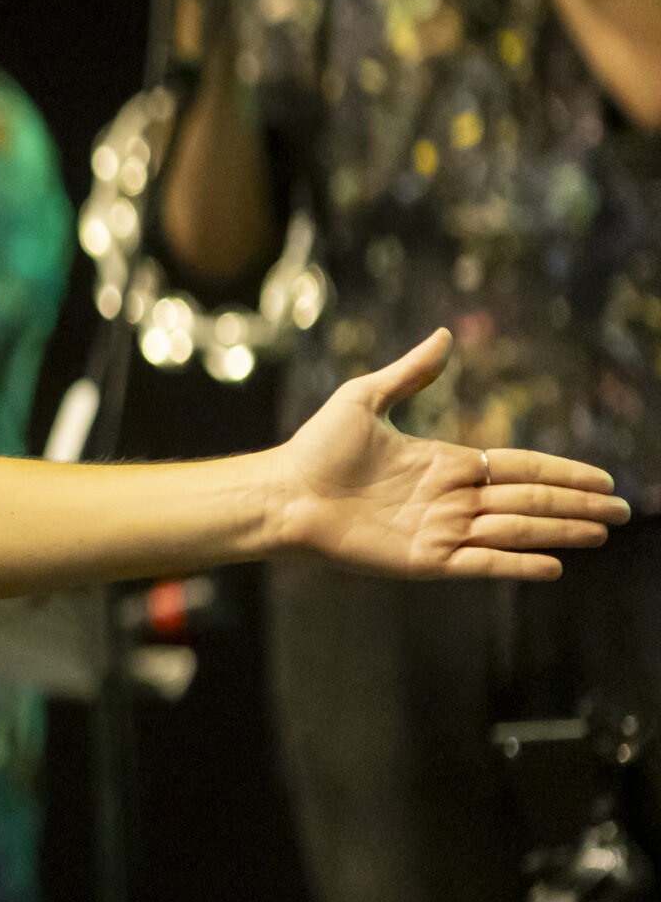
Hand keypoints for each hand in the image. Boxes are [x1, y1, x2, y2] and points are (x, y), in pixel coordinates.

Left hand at [270, 328, 628, 578]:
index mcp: (445, 463)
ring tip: (601, 534)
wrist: (281, 493)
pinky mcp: (424, 560)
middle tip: (622, 513)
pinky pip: (481, 563)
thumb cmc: (314, 448)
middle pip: (528, 500)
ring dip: (559, 531)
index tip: (600, 479)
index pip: (518, 468)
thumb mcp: (363, 398)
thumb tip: (444, 334)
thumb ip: (410, 372)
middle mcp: (450, 499)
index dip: (561, 473)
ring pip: (515, 531)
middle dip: (576, 505)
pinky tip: (553, 567)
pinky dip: (517, 565)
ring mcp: (440, 531)